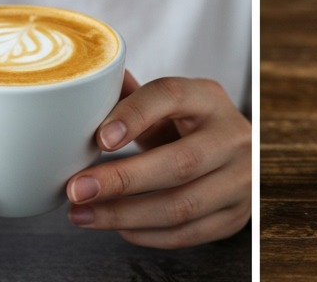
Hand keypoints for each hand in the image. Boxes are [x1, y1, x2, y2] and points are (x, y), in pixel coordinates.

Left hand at [66, 73, 249, 248]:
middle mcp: (232, 136)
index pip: (172, 96)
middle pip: (179, 163)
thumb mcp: (170, 105)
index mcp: (209, 97)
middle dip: (122, 180)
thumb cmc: (193, 125)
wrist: (240, 153)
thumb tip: (92, 82)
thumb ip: (133, 97)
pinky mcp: (235, 215)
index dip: (134, 115)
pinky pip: (185, 234)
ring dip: (124, 215)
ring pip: (180, 206)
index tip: (100, 138)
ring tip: (82, 214)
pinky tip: (116, 227)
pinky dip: (145, 234)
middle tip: (77, 189)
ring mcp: (239, 178)